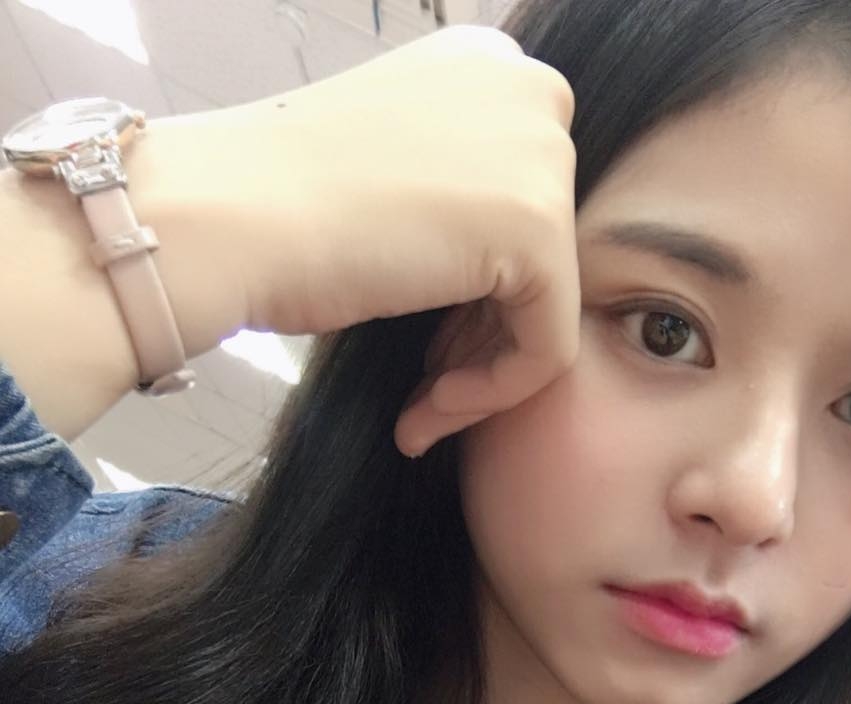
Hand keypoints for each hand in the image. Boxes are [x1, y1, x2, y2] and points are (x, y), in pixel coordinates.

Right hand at [212, 25, 580, 455]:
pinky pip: (547, 349)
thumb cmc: (276, 207)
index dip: (476, 294)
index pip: (524, 206)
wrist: (223, 220)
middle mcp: (528, 91)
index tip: (423, 343)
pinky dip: (490, 396)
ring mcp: (540, 153)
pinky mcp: (540, 227)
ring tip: (416, 409)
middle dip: (482, 336)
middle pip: (544, 258)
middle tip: (420, 382)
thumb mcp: (391, 176)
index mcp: (489, 69)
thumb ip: (459, 196)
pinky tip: (422, 411)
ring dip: (480, 374)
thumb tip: (502, 265)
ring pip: (550, 308)